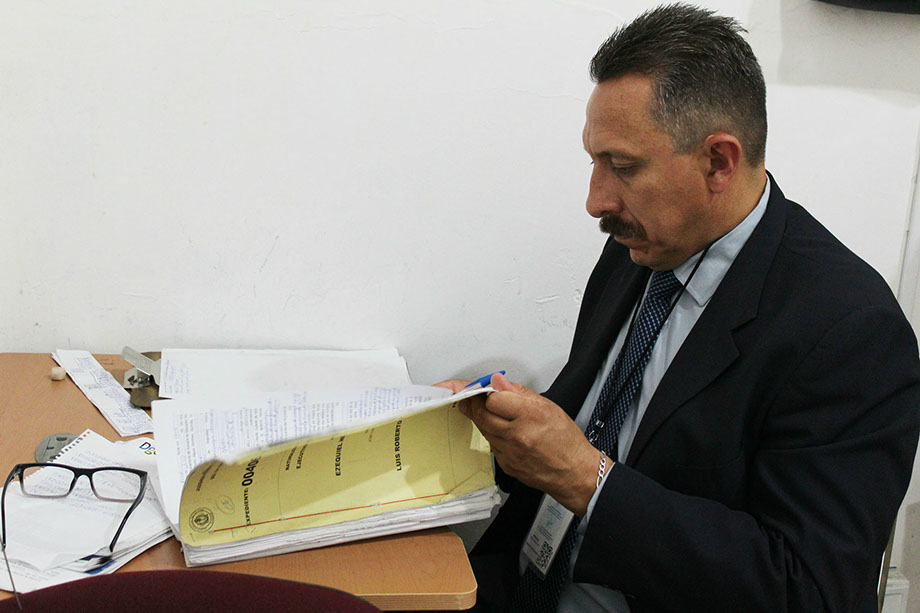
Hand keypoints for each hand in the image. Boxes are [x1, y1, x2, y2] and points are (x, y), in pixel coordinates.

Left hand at [454, 373, 599, 515]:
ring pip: (483, 430)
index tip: (483, 388)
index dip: (486, 392)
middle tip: (472, 396)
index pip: (493, 399)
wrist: (574, 472)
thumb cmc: (566, 440)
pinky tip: (499, 430)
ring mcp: (510, 453)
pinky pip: (491, 446)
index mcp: (530, 416)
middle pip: (481, 415)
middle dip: (473, 403)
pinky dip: (491, 435)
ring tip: (485, 409)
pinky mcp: (506, 465)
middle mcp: (518, 436)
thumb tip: (498, 381)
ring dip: (481, 418)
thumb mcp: (548, 406)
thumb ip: (519, 392)